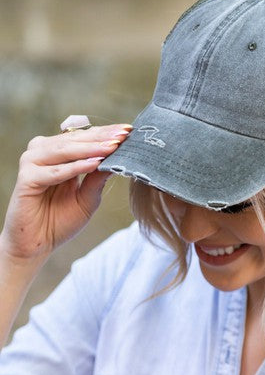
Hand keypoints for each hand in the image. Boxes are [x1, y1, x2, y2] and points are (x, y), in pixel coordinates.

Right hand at [0, 123, 131, 262]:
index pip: (84, 137)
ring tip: (113, 146)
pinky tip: (94, 163)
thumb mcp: (87, 198)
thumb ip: (98, 178)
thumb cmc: (60, 221)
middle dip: (101, 137)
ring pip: (65, 151)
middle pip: (75, 140)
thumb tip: (118, 157)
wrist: (38, 244)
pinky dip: (75, 167)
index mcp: (57, 154)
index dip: (105, 133)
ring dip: (90, 148)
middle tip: (124, 134)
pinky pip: (55, 171)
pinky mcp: (26, 179)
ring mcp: (32, 164)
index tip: (129, 130)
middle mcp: (43, 153)